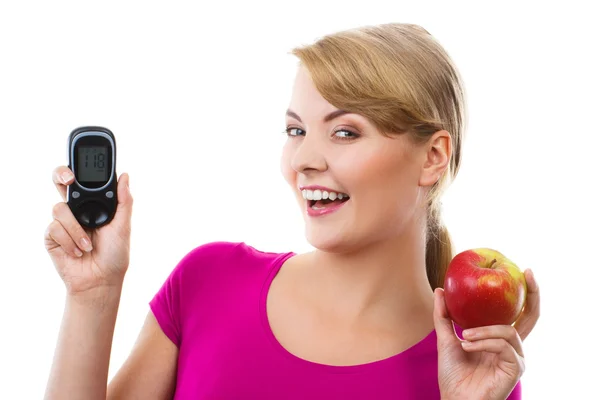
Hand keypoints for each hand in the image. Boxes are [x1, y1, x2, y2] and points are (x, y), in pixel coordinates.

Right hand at [44, 166, 133, 295]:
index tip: (81, 168)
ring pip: (59, 209)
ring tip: (88, 245)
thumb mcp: (123, 226)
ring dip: (76, 229)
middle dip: (61, 176)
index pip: (83, 181)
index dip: (78, 170)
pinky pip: (54, 228)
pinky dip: (69, 241)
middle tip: (69, 180)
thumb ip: (124, 201)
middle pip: (61, 183)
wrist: (100, 281)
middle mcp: (76, 210)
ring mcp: (63, 223)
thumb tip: (125, 176)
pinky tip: (77, 252)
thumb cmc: (115, 254)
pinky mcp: (52, 237)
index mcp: (94, 205)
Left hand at [434, 269, 539, 399]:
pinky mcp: (515, 369)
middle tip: (527, 275)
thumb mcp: (445, 339)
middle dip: (533, 295)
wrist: (454, 399)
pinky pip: (502, 346)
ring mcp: (516, 358)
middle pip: (532, 317)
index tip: (524, 270)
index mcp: (500, 338)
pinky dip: (483, 343)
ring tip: (464, 336)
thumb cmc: (453, 374)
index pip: (519, 313)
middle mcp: (513, 347)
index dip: (526, 293)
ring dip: (483, 330)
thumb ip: (444, 316)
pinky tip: (467, 346)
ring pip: (508, 331)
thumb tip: (440, 289)